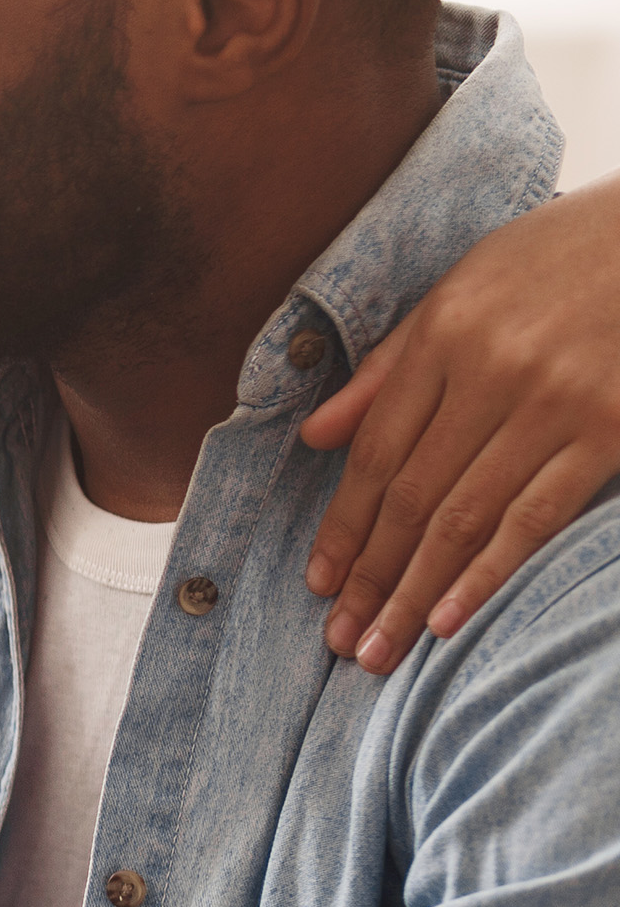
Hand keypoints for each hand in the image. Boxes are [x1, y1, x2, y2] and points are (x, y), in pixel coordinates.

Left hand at [303, 169, 619, 672]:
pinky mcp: (612, 428)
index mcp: (445, 334)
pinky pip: (537, 514)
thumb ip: (390, 366)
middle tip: (342, 641)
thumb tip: (315, 434)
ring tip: (382, 649)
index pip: (377, 452)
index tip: (319, 583)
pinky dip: (488, 573)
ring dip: (415, 591)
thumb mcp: (465, 285)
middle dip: (370, 576)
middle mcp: (492, 371)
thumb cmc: (562, 256)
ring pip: (466, 516)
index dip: (343, 525)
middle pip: (413, 494)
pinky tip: (450, 619)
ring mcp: (555, 403)